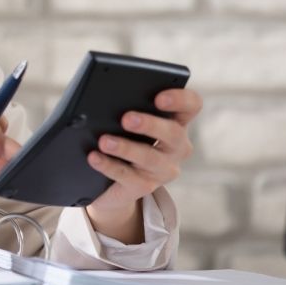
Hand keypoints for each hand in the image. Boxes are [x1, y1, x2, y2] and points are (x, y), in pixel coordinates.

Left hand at [85, 87, 201, 241]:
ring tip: (104, 141)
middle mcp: (176, 147)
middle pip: (173, 133)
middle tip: (127, 119)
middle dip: (150, 124)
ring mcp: (163, 170)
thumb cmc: (123, 138)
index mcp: (176, 122)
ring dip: (126, 148)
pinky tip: (94, 157)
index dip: (180, 99)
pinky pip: (128, 176)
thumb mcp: (129, 123)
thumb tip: (104, 99)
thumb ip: (126, 107)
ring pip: (149, 158)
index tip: (159, 98)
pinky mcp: (144, 186)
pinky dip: (109, 165)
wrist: (112, 182)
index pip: (191, 106)